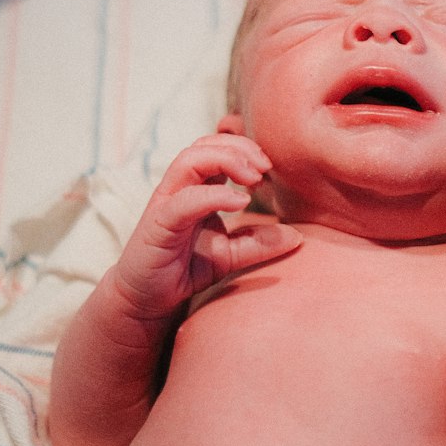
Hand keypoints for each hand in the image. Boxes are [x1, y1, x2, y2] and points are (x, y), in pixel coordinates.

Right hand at [112, 134, 301, 317]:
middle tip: (266, 168)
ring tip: (254, 179)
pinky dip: (213, 195)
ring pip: (189, 160)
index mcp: (195, 187)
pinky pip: (183, 200)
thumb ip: (258, 242)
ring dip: (227, 160)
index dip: (244, 147)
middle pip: (204, 145)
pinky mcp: (157, 225)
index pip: (216, 147)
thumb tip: (297, 236)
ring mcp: (165, 203)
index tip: (270, 167)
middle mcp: (178, 188)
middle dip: (240, 148)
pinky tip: (239, 202)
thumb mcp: (230, 255)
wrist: (147, 300)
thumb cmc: (185, 268)